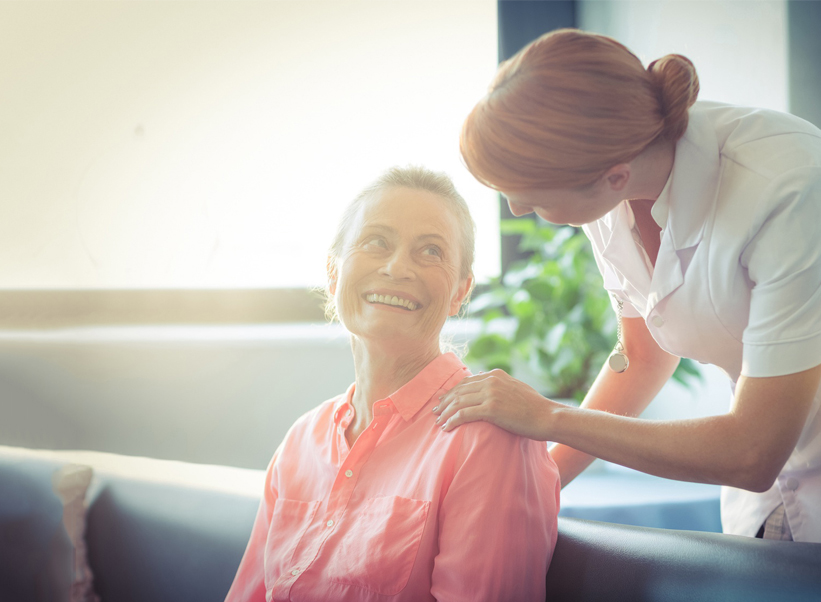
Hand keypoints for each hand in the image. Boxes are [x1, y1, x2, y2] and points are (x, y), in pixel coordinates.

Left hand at [433, 369, 558, 440]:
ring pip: (458, 402)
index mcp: (495, 374)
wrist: (547, 416)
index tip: (443, 401)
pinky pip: (464, 414)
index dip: (452, 392)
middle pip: (459, 391)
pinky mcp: (491, 408)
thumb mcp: (515, 388)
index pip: (466, 382)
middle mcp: (491, 380)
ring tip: (438, 422)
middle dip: (445, 402)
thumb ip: (499, 385)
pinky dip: (452, 420)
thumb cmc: (533, 407)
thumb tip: (484, 386)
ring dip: (445, 413)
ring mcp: (491, 393)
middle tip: (434, 412)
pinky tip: (446, 427)